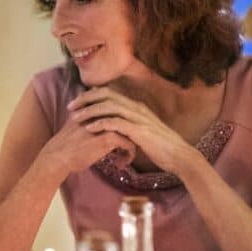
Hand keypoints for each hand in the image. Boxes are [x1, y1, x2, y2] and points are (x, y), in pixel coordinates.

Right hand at [36, 101, 135, 178]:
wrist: (57, 156)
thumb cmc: (66, 142)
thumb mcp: (74, 121)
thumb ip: (85, 112)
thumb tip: (92, 104)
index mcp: (93, 106)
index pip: (117, 108)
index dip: (124, 121)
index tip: (125, 135)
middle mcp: (101, 112)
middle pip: (126, 117)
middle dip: (132, 131)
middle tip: (131, 145)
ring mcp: (105, 124)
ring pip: (130, 130)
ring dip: (132, 143)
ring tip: (127, 155)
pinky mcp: (107, 138)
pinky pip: (127, 143)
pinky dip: (128, 153)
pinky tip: (122, 163)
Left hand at [67, 87, 191, 173]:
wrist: (181, 157)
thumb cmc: (162, 147)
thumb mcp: (143, 132)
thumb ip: (129, 125)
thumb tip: (115, 126)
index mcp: (136, 107)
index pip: (110, 94)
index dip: (91, 95)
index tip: (77, 102)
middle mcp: (137, 108)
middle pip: (106, 95)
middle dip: (86, 99)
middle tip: (70, 107)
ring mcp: (139, 118)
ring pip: (109, 107)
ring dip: (90, 111)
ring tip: (75, 118)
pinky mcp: (139, 130)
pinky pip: (116, 123)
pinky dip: (100, 123)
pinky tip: (88, 128)